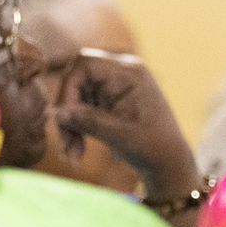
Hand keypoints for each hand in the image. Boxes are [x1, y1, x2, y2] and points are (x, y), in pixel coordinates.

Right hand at [54, 51, 201, 202]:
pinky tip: (76, 153)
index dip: (69, 88)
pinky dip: (76, 130)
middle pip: (76, 81)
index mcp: (130, 73)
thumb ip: (90, 121)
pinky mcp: (108, 102)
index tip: (64, 117)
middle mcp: (120, 74)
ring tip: (71, 157)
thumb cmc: (153, 148)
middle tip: (64, 146)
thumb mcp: (121, 136)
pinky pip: (81, 110)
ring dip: (69, 127)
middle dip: (67, 113)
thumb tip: (57, 112)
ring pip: (75, 99)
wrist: (168, 163)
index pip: (85, 64)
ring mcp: (113, 87)